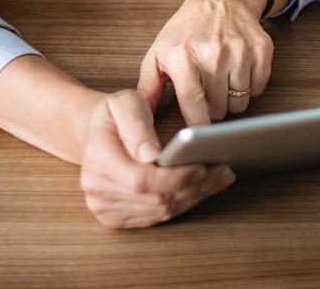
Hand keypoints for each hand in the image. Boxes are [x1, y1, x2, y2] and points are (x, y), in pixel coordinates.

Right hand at [78, 89, 234, 228]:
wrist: (96, 133)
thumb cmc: (113, 114)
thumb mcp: (124, 102)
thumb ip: (137, 124)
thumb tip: (151, 154)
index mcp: (98, 158)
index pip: (141, 180)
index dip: (174, 177)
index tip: (201, 166)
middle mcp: (97, 189)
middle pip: (154, 199)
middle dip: (193, 187)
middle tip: (223, 170)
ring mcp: (105, 207)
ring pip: (159, 211)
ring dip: (193, 196)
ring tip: (219, 177)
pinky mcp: (116, 217)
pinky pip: (155, 217)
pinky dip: (182, 203)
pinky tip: (201, 188)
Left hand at [137, 0, 276, 125]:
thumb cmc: (187, 28)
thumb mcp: (159, 51)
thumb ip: (148, 87)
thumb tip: (142, 118)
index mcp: (183, 55)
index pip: (193, 103)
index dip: (197, 127)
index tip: (196, 139)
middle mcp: (213, 53)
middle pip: (219, 109)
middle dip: (213, 107)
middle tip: (207, 89)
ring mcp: (240, 51)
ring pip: (240, 103)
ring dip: (231, 98)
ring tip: (222, 78)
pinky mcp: (262, 50)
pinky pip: (258, 89)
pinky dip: (250, 86)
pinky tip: (238, 70)